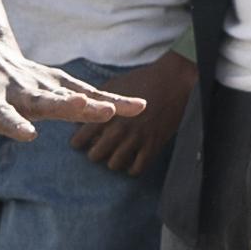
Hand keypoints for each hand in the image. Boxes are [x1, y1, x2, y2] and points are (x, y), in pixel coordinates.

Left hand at [0, 37, 138, 190]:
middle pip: (43, 99)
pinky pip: (86, 92)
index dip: (12, 124)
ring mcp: (39, 84)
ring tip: (124, 110)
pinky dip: (111, 98)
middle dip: (66, 104)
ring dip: (97, 100)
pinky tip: (138, 107)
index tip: (27, 135)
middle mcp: (16, 90)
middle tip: (89, 109)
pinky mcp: (56, 82)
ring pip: (70, 92)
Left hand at [71, 49, 198, 177]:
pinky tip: (131, 161)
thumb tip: (79, 116)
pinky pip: (137, 168)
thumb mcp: (112, 87)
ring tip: (114, 156)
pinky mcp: (153, 144)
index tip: (82, 142)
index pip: (80, 139)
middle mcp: (119, 129)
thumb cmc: (140, 81)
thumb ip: (95, 102)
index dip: (79, 142)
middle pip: (95, 155)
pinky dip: (132, 168)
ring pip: (114, 164)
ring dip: (113, 161)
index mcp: (106, 114)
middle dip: (94, 153)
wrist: (171, 81)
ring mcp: (137, 138)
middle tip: (99, 150)